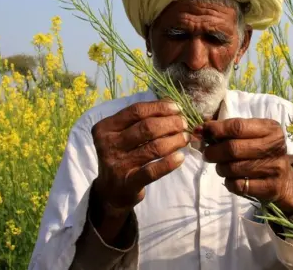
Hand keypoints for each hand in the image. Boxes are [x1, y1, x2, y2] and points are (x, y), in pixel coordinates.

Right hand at [91, 100, 189, 216]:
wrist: (111, 191)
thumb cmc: (122, 155)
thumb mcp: (124, 134)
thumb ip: (142, 118)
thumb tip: (169, 101)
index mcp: (106, 128)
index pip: (136, 111)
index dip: (160, 108)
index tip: (177, 108)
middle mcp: (108, 144)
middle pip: (147, 127)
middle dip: (170, 123)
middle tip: (184, 124)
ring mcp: (118, 164)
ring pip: (154, 147)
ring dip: (175, 140)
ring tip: (185, 138)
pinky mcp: (128, 183)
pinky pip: (153, 171)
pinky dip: (170, 163)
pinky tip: (180, 157)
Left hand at [195, 118, 292, 214]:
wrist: (283, 179)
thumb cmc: (260, 151)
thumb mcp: (251, 134)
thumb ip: (227, 129)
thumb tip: (199, 129)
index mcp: (270, 129)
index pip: (237, 126)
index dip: (216, 129)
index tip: (203, 132)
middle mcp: (275, 146)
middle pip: (233, 148)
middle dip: (214, 151)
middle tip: (207, 154)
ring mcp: (274, 168)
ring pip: (233, 168)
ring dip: (220, 168)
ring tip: (221, 166)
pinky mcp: (270, 187)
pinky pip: (238, 185)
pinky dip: (229, 182)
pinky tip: (232, 178)